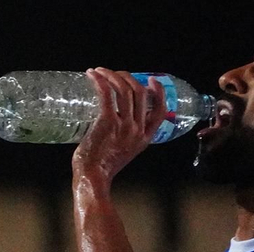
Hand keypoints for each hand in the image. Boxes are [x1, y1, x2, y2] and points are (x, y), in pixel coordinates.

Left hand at [73, 69, 167, 186]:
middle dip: (127, 78)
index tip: (151, 80)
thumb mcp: (123, 152)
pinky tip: (93, 74)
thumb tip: (114, 123)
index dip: (158, 93)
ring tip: (99, 71)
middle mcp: (137, 129)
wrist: (93, 178)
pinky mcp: (107, 122)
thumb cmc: (101, 167)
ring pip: (123, 90)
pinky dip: (100, 81)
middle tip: (113, 74)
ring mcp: (124, 125)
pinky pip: (107, 95)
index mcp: (145, 137)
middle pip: (139, 93)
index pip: (160, 110)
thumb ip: (124, 137)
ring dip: (112, 76)